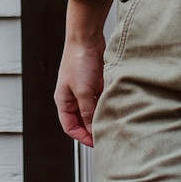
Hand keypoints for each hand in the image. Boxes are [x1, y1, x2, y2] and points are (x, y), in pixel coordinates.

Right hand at [55, 0, 108, 146]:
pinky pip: (102, 99)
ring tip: (114, 122)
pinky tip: (117, 107)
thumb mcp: (83, 92)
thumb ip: (88, 112)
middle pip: (83, 120)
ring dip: (102, 116)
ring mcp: (85, 89)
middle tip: (108, 135)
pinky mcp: (96, 82)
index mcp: (63, 101)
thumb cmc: (78, 61)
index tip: (97, 143)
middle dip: (93, 129)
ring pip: (94, 110)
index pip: (70, 127)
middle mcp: (73, 97)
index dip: (82, 137)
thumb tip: (93, 129)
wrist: (87, 37)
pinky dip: (108, 104)